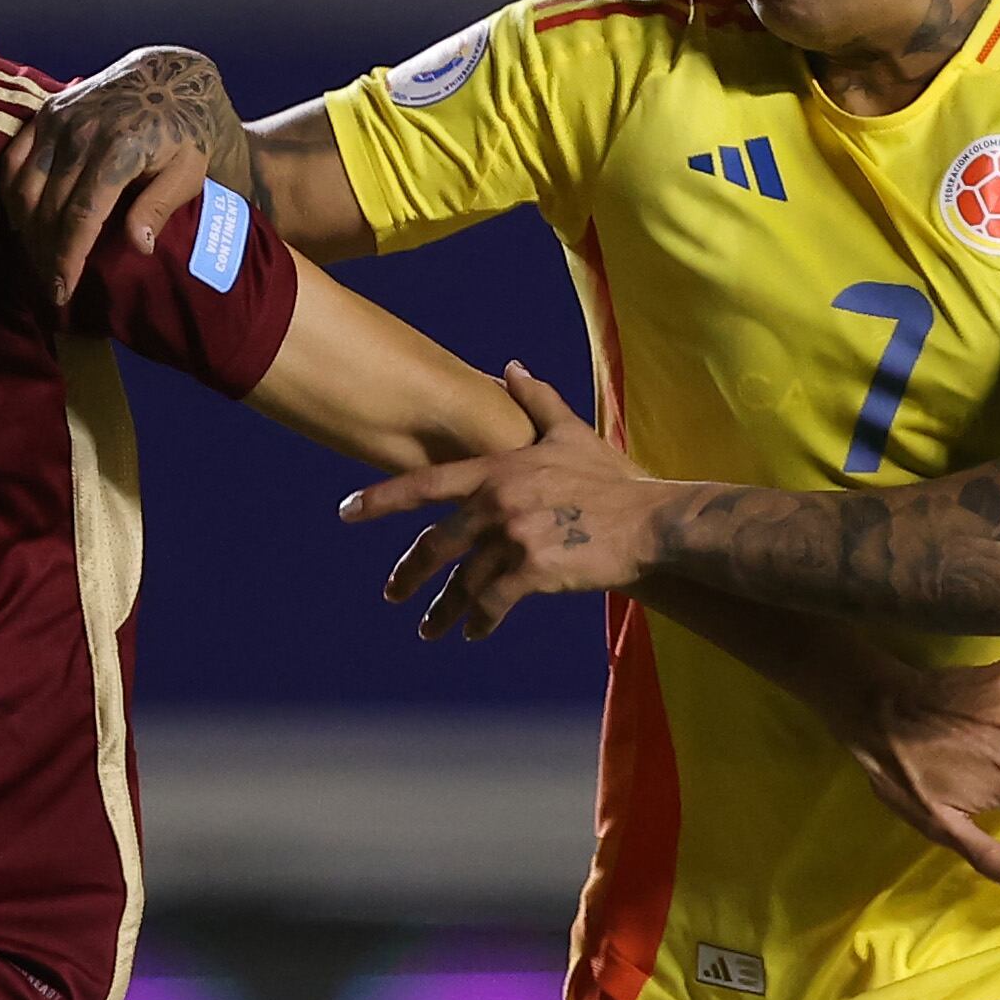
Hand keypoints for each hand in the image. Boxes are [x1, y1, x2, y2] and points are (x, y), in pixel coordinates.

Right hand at [0, 44, 234, 313]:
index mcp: (121, 149)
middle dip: (45, 253)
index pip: (81, 215)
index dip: (68, 257)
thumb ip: (160, 207)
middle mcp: (83, 132)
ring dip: (26, 230)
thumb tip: (139, 248)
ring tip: (36, 259)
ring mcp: (60, 120)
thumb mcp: (188, 171)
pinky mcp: (46, 112)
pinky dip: (11, 194)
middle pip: (49, 207)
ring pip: (25, 186)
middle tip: (49, 285)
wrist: (172, 76)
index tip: (62, 290)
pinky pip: (14, 159)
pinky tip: (20, 221)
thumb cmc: (186, 131)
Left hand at [342, 366, 660, 636]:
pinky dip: (479, 621)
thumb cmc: (614, 480)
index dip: (380, 499)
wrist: (653, 522)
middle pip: (434, 544)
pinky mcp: (533, 572)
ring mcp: (513, 538)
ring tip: (430, 629)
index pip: (424, 484)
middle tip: (391, 593)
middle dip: (408, 573)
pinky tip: (474, 633)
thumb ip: (536, 401)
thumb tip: (512, 366)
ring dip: (443, 610)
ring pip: (461, 582)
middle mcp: (497, 503)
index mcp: (498, 470)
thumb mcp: (572, 434)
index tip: (346, 511)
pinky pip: (491, 604)